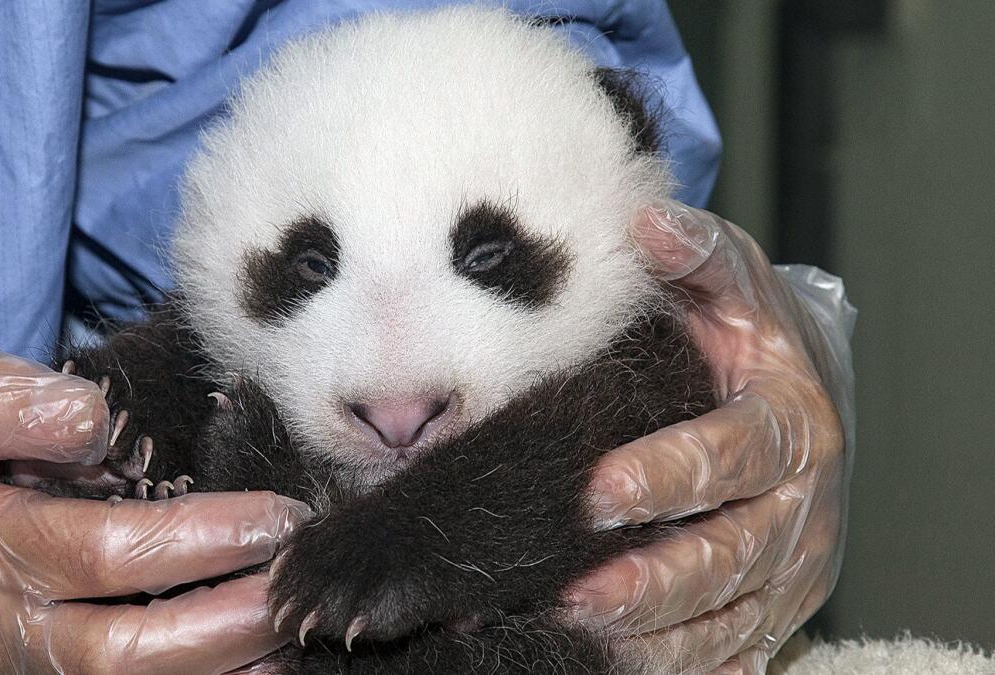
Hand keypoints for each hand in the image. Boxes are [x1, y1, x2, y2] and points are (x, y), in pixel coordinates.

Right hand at [0, 343, 310, 673]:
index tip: (274, 516)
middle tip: (297, 576)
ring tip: (290, 621)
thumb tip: (92, 421)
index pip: (103, 552)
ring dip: (223, 667)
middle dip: (228, 621)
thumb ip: (10, 398)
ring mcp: (11, 672)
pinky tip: (256, 660)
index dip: (201, 539)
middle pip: (124, 653)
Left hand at [567, 200, 853, 673]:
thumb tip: (643, 221)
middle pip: (727, 558)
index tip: (598, 492)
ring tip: (568, 636)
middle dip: (651, 581)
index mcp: (790, 426)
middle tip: (574, 596)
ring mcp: (785, 572)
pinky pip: (722, 653)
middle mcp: (797, 509)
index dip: (667, 477)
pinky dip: (671, 665)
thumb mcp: (735, 286)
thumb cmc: (753, 342)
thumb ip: (696, 254)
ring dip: (648, 636)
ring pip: (720, 619)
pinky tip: (604, 665)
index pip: (730, 458)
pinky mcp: (768, 612)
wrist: (799, 399)